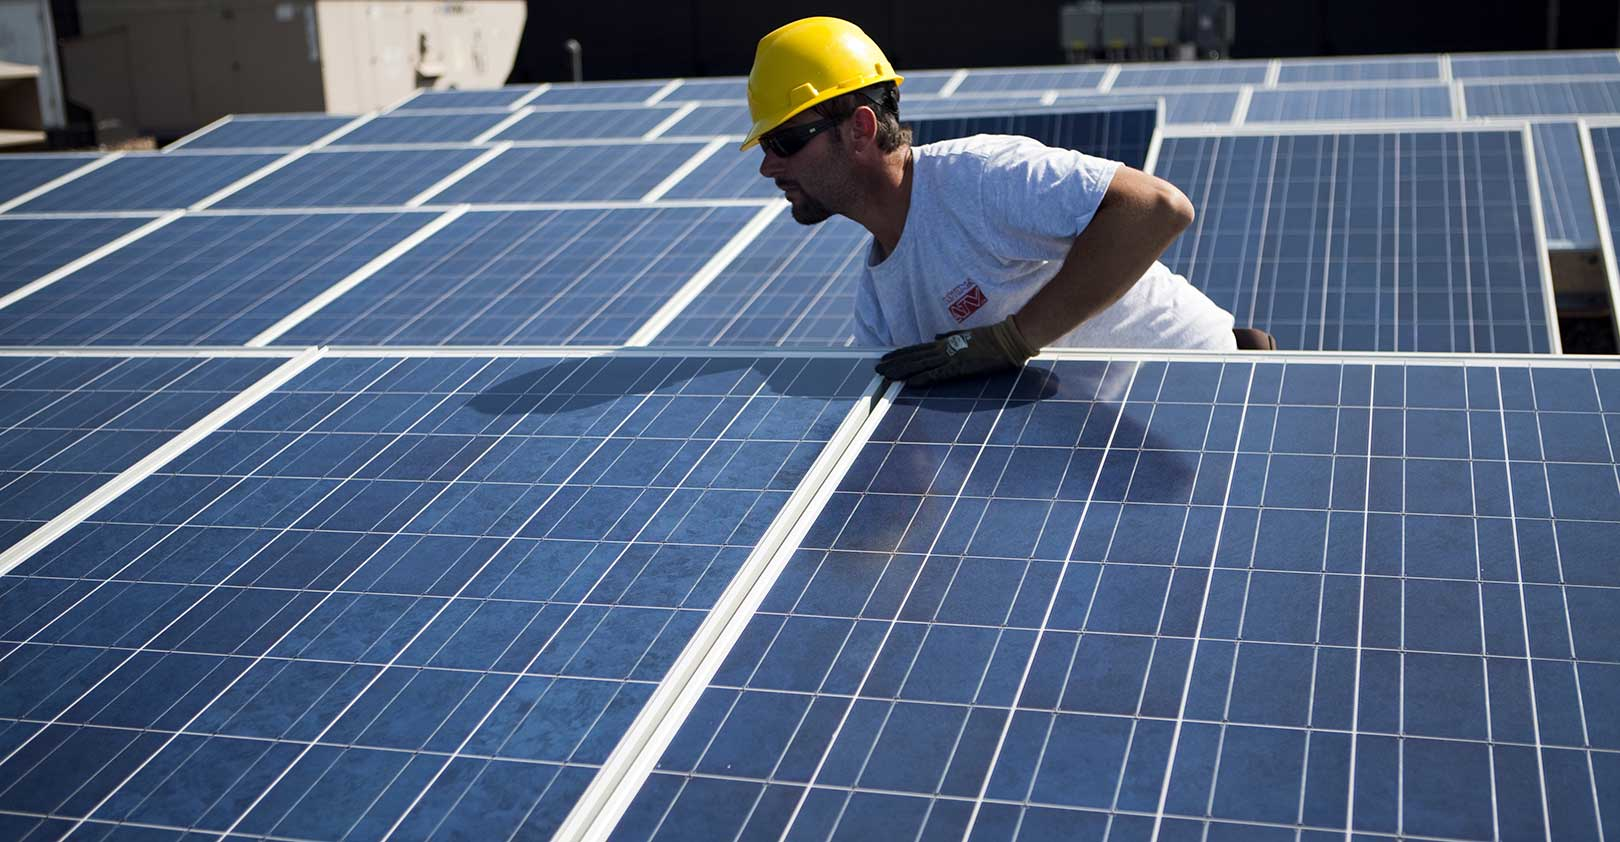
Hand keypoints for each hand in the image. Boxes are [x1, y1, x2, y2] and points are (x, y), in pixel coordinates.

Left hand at [875, 316, 1036, 386]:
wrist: (1008, 338)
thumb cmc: (991, 337)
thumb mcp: (967, 334)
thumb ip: (951, 336)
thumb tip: (937, 337)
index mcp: (946, 342)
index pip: (917, 349)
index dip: (900, 354)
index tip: (885, 358)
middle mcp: (944, 349)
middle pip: (914, 357)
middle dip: (894, 363)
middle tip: (877, 370)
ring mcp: (951, 358)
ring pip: (920, 364)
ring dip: (902, 371)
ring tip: (886, 376)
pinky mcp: (960, 368)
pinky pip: (937, 374)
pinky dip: (922, 378)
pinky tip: (909, 383)